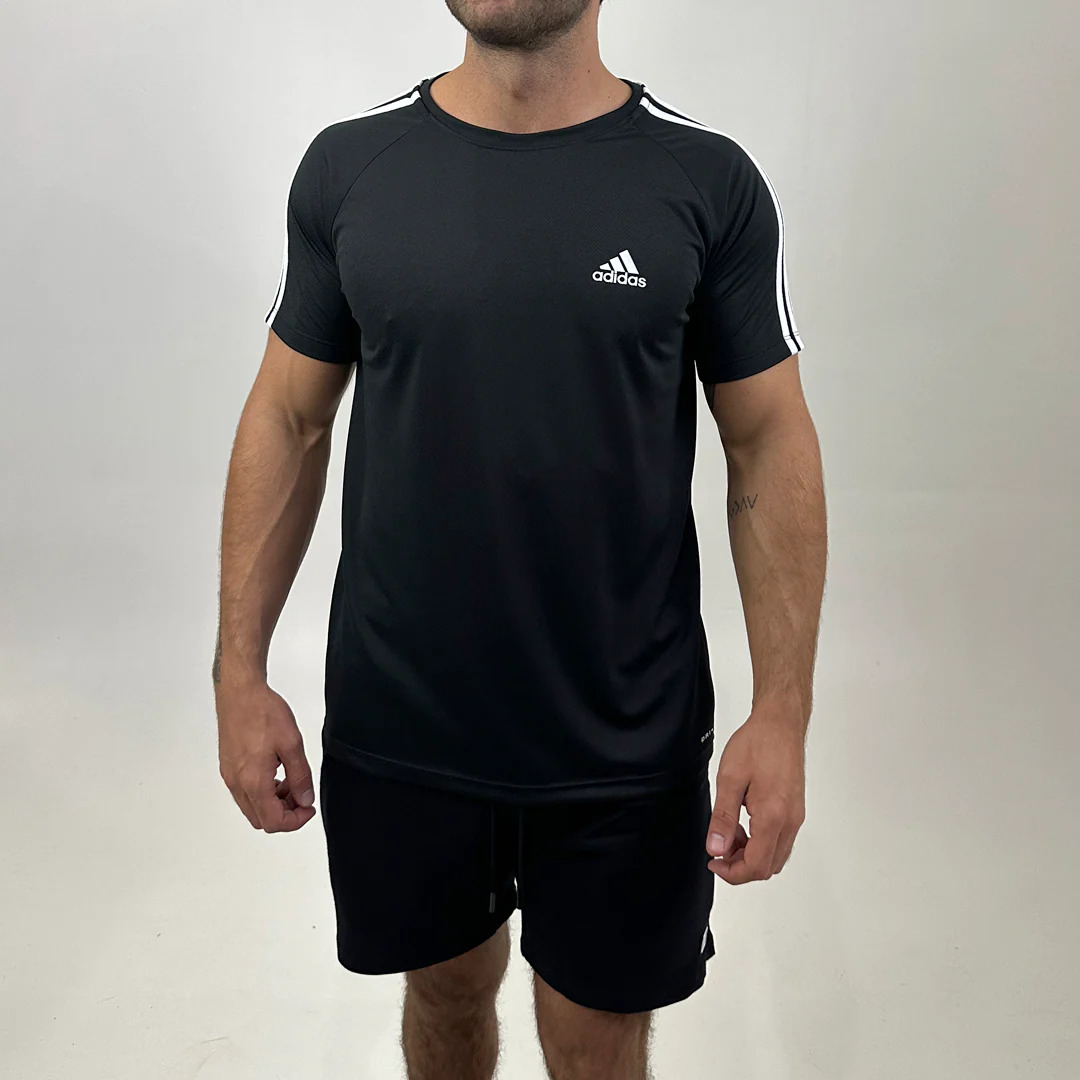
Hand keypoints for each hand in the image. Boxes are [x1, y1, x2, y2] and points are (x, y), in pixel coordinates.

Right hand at [215, 674, 316, 832]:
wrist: (239, 693)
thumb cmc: (262, 712)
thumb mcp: (292, 744)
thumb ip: (300, 776)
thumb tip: (305, 799)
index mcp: (253, 782)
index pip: (273, 822)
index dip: (296, 821)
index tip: (309, 807)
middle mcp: (237, 783)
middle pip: (261, 819)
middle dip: (285, 814)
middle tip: (302, 796)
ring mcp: (230, 776)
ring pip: (252, 807)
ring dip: (274, 803)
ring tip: (292, 781)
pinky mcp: (228, 767)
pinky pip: (245, 792)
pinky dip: (263, 792)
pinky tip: (277, 772)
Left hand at [705, 703, 805, 882]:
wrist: (780, 724)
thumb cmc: (757, 744)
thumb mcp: (729, 779)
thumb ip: (723, 818)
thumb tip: (716, 848)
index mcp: (773, 816)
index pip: (756, 866)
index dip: (731, 873)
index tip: (713, 862)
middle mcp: (790, 822)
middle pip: (767, 867)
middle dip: (740, 866)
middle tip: (718, 849)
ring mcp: (796, 817)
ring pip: (775, 856)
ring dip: (751, 855)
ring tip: (729, 834)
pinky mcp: (795, 811)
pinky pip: (780, 841)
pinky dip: (761, 844)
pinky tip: (744, 826)